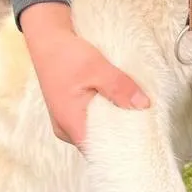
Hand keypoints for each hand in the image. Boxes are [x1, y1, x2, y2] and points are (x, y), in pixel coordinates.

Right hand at [20, 3, 148, 148]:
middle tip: (144, 126)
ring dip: (112, 124)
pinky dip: (104, 116)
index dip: (121, 149)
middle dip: (120, 136)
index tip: (143, 143)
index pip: (99, 151)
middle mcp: (65, 129)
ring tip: (134, 115)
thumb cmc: (65, 55)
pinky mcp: (69, 112)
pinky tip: (118, 106)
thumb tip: (143, 105)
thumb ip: (120, 88)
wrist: (47, 40)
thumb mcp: (97, 68)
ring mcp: (65, 121)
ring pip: (94, 132)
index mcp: (70, 124)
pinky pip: (90, 122)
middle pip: (98, 144)